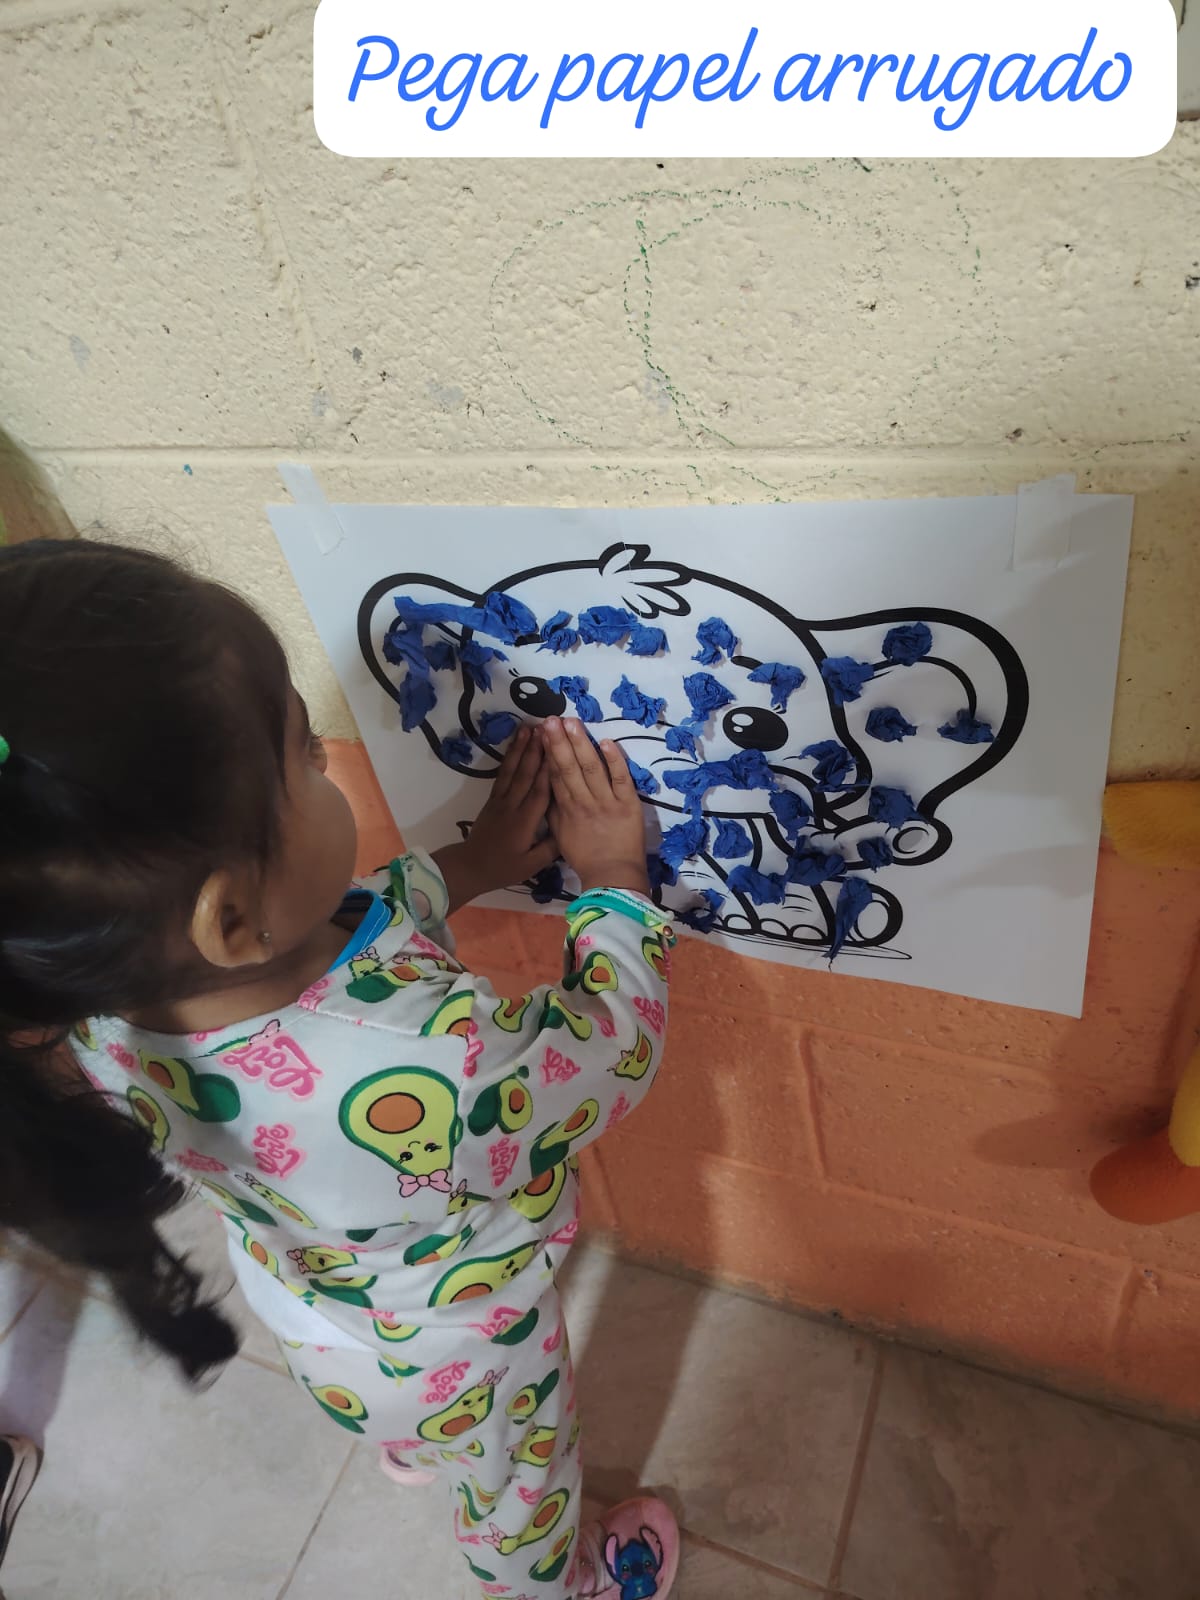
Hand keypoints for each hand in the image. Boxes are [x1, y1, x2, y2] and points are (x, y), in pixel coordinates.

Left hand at [433, 726, 558, 910]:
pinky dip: (509, 758)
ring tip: (528, 728)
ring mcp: (500, 800)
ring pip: (512, 770)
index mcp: (524, 822)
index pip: (540, 792)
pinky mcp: (493, 799)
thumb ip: (550, 848)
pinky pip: (502, 775)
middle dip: (535, 750)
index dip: (549, 770)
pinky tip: (515, 746)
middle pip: (525, 774)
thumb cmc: (504, 867)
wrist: (470, 867)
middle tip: (544, 728)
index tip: (558, 749)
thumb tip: (571, 827)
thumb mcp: (531, 865)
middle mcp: (512, 806)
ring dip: (520, 748)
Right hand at [540, 717, 649, 896]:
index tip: (542, 732)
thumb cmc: (586, 858)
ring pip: (591, 768)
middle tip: (551, 719)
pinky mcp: (627, 805)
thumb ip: (554, 811)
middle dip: (559, 742)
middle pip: (568, 767)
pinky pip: (621, 779)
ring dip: (581, 744)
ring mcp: (606, 802)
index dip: (548, 752)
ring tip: (572, 723)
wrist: (612, 877)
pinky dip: (614, 760)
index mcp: (565, 810)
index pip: (554, 775)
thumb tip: (545, 788)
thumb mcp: (560, 836)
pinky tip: (606, 742)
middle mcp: (583, 802)